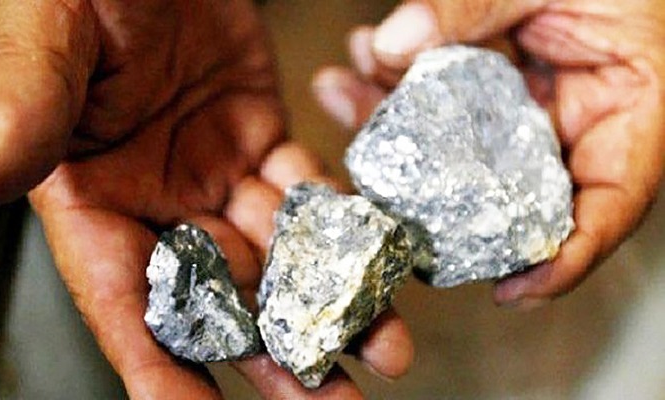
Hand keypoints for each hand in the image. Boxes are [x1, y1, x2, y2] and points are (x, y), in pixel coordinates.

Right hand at [0, 0, 412, 397]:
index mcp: (91, 197)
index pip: (127, 303)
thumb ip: (23, 102)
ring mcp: (210, 171)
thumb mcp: (43, 33)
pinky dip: (341, 224)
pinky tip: (378, 257)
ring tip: (384, 344)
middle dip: (277, 353)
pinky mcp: (257, 135)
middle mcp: (155, 200)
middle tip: (333, 399)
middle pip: (221, 297)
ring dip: (329, 299)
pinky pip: (305, 190)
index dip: (163, 369)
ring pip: (276, 253)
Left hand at [314, 0, 664, 309]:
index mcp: (630, 110)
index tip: (510, 292)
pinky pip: (443, 94)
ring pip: (460, 141)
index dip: (563, 260)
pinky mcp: (494, 76)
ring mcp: (530, 100)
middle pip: (509, 186)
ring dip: (395, 121)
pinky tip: (364, 55)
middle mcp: (577, 118)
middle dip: (435, 194)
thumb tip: (393, 45)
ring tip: (344, 93)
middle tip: (380, 197)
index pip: (609, 206)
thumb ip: (478, 3)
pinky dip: (398, 79)